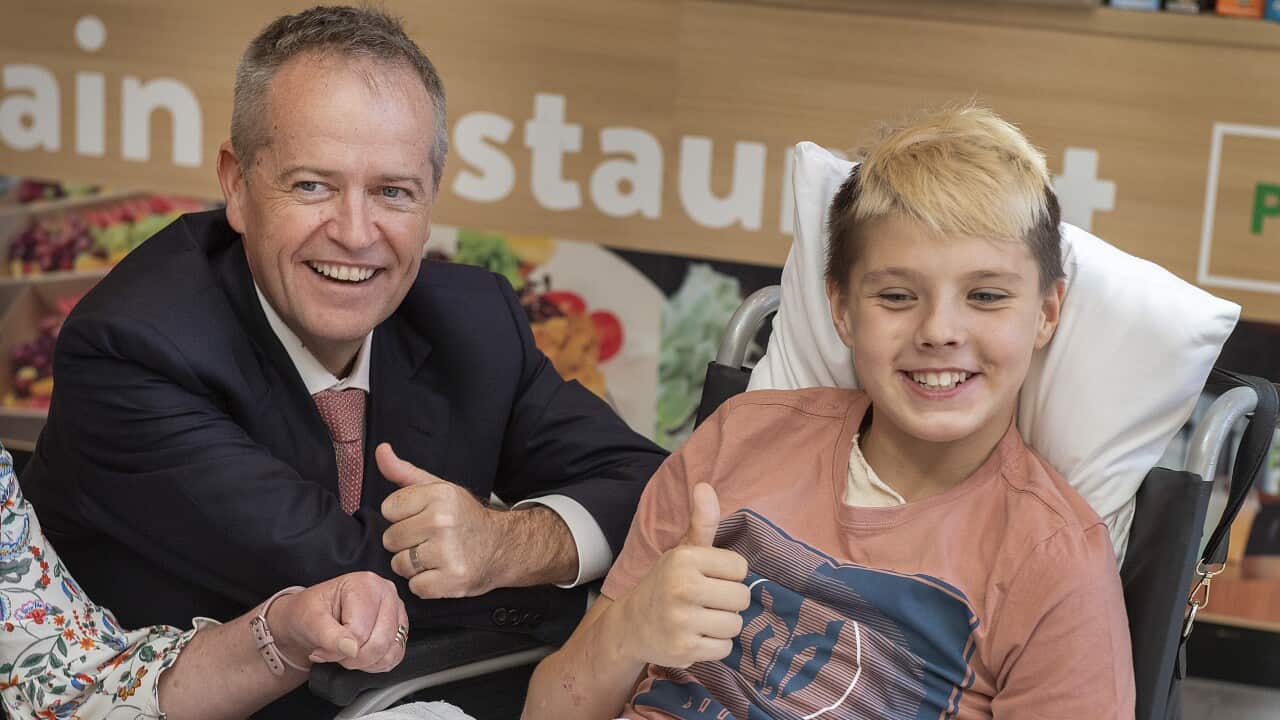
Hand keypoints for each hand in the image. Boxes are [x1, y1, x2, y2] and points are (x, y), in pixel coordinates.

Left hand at [268, 571, 407, 672]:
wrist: (311, 617)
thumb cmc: (310, 612)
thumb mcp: (310, 620)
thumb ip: (329, 635)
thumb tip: (351, 648)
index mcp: (366, 584)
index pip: (360, 631)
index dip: (338, 648)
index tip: (321, 647)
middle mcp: (387, 594)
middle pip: (379, 642)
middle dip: (352, 657)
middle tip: (334, 652)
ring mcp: (396, 611)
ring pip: (388, 652)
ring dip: (364, 662)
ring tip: (346, 652)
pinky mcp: (399, 629)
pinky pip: (395, 656)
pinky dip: (376, 664)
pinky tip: (359, 655)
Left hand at [378, 443, 503, 598]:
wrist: (503, 547)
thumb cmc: (465, 518)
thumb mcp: (438, 489)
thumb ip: (404, 472)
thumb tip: (381, 450)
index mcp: (439, 495)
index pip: (388, 509)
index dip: (402, 517)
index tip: (422, 519)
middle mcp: (443, 521)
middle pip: (391, 539)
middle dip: (406, 542)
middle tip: (430, 540)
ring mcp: (448, 552)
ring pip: (400, 564)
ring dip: (414, 566)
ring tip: (436, 557)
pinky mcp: (452, 580)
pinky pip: (415, 587)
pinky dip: (426, 585)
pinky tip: (441, 573)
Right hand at [613, 483, 749, 667]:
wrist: (630, 625)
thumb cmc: (665, 584)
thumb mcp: (682, 551)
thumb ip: (701, 522)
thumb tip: (705, 485)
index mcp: (685, 559)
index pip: (740, 567)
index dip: (728, 575)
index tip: (708, 578)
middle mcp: (683, 587)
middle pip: (742, 598)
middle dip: (728, 602)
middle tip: (705, 601)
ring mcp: (682, 620)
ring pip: (735, 625)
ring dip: (722, 625)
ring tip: (701, 619)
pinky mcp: (684, 649)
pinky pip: (724, 648)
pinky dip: (714, 646)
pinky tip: (695, 636)